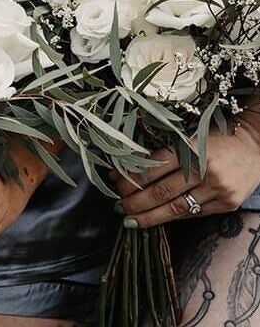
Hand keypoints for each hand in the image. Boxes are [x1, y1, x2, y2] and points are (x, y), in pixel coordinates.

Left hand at [116, 112, 259, 226]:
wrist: (255, 146)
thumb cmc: (215, 139)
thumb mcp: (188, 139)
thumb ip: (162, 155)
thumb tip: (126, 170)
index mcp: (190, 149)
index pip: (153, 168)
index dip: (131, 180)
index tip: (114, 185)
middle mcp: (205, 170)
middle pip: (162, 191)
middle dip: (136, 202)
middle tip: (118, 207)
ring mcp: (218, 190)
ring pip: (177, 208)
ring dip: (150, 216)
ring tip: (131, 220)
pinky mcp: (227, 204)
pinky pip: (194, 214)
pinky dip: (173, 217)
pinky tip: (157, 220)